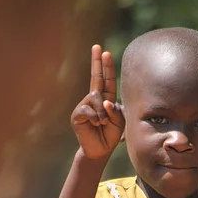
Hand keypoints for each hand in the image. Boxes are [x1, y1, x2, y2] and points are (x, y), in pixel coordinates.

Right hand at [71, 45, 124, 159]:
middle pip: (96, 78)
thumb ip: (115, 109)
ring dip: (103, 111)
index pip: (107, 80)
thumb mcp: (119, 121)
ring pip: (95, 97)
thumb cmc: (111, 135)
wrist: (100, 150)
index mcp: (106, 99)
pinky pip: (88, 109)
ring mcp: (84, 105)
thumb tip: (105, 101)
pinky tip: (97, 125)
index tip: (105, 52)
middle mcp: (94, 99)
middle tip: (97, 47)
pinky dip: (96, 117)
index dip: (106, 66)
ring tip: (104, 123)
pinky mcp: (78, 115)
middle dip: (97, 62)